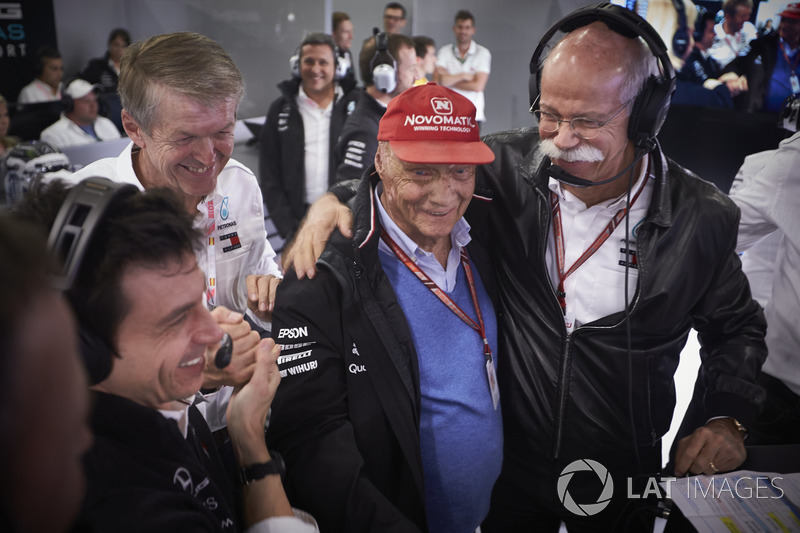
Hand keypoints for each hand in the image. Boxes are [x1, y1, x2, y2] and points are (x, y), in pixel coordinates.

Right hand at [203, 306, 259, 388]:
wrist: (202, 369)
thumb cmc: (207, 343)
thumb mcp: (210, 322)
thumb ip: (223, 314)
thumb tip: (239, 318)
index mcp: (217, 339)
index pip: (245, 327)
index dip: (242, 326)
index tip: (235, 331)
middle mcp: (225, 354)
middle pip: (254, 337)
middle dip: (249, 336)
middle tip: (240, 340)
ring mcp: (233, 367)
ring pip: (258, 349)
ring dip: (253, 347)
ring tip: (243, 349)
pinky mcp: (239, 376)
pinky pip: (259, 362)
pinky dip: (256, 359)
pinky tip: (246, 357)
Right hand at [226, 338, 281, 464]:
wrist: (240, 426)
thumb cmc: (251, 407)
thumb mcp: (258, 382)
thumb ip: (263, 362)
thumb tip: (268, 340)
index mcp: (272, 372)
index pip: (268, 350)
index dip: (258, 343)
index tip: (246, 336)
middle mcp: (264, 374)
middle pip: (257, 354)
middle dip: (248, 348)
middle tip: (235, 341)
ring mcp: (252, 378)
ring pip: (247, 361)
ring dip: (240, 356)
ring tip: (229, 348)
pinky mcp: (241, 382)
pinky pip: (239, 369)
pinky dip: (235, 365)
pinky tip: (227, 359)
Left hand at [246, 274, 280, 321]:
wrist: (274, 315)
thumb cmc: (262, 309)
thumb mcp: (254, 307)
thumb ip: (252, 303)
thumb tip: (256, 299)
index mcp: (255, 282)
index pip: (251, 279)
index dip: (251, 288)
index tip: (253, 299)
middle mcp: (266, 279)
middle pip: (263, 281)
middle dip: (263, 296)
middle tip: (263, 308)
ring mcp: (277, 280)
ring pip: (274, 282)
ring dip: (271, 296)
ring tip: (270, 308)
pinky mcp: (286, 284)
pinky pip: (283, 286)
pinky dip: (280, 296)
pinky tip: (278, 304)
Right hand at [282, 193, 352, 279]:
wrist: (322, 204)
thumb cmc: (333, 211)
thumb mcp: (343, 212)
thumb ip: (346, 222)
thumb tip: (348, 233)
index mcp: (319, 226)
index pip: (317, 243)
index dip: (317, 255)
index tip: (319, 266)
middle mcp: (308, 232)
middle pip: (305, 249)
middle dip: (306, 263)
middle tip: (309, 275)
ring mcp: (302, 235)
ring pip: (297, 251)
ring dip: (297, 264)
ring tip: (300, 275)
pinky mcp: (299, 238)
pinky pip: (291, 249)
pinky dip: (287, 259)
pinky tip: (285, 270)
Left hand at [674, 418, 745, 476]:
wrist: (729, 432)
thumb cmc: (707, 437)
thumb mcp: (691, 439)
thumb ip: (682, 452)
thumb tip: (678, 469)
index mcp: (702, 433)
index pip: (689, 454)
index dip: (682, 466)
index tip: (678, 473)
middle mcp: (716, 440)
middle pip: (699, 465)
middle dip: (694, 469)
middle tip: (694, 468)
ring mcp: (728, 449)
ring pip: (709, 470)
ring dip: (705, 470)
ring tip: (708, 461)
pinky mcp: (736, 457)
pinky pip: (721, 472)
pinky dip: (716, 470)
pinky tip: (717, 461)